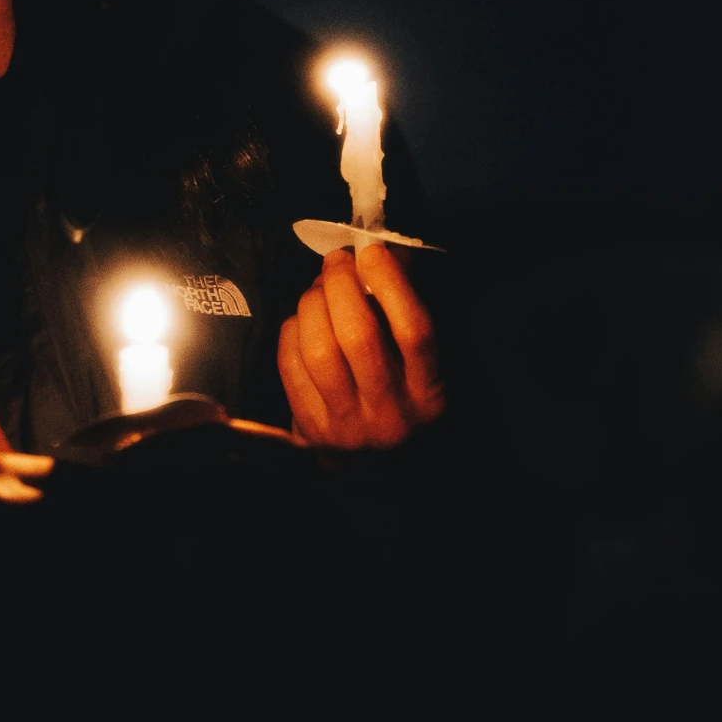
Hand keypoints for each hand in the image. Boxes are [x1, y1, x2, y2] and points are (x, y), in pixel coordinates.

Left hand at [277, 244, 445, 449]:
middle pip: (359, 335)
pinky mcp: (310, 429)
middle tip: (336, 262)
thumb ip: (407, 309)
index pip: (414, 331)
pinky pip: (291, 365)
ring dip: (312, 304)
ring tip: (318, 289)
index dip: (392, 283)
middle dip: (341, 285)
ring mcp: (348, 425)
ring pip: (319, 349)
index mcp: (431, 393)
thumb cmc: (403, 397)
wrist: (377, 469)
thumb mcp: (422, 364)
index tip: (373, 252)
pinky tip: (302, 322)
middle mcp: (391, 413)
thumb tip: (381, 251)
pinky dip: (292, 331)